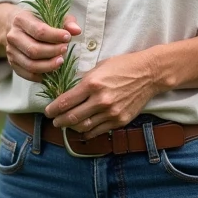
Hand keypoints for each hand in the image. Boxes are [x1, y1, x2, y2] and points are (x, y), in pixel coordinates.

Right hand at [0, 4, 80, 82]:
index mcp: (21, 20)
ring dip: (48, 66)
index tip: (68, 37)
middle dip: (52, 52)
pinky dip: (40, 75)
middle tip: (65, 50)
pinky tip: (51, 72)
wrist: (14, 26)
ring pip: (30, 64)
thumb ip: (66, 21)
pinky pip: (26, 74)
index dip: (55, 36)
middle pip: (34, 50)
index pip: (39, 31)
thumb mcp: (50, 15)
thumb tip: (77, 31)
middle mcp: (13, 36)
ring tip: (61, 61)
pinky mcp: (12, 63)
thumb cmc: (37, 20)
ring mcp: (10, 51)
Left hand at [44, 51, 164, 139]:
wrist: (149, 73)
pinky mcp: (120, 121)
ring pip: (83, 127)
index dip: (53, 109)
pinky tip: (83, 129)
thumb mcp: (100, 67)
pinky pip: (98, 131)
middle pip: (72, 118)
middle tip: (55, 121)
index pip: (65, 102)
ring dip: (72, 128)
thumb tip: (69, 93)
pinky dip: (87, 132)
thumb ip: (84, 81)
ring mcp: (111, 113)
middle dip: (59, 121)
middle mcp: (100, 100)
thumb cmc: (123, 66)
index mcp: (92, 84)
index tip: (48, 112)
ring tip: (67, 125)